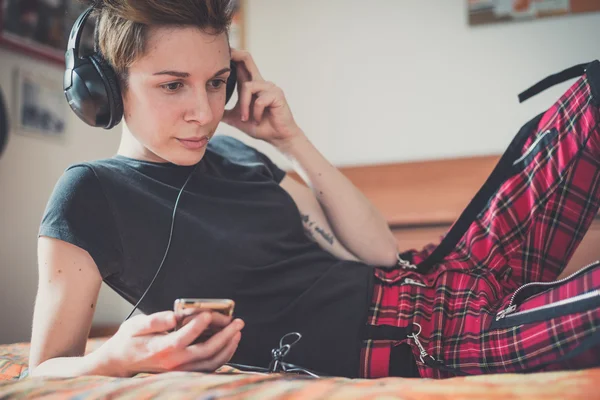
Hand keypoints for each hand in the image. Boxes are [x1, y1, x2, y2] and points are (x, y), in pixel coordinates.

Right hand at [97, 311, 243, 376]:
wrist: (120, 362)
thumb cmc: (129, 340)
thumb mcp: (135, 325)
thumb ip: (155, 320)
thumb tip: (173, 316)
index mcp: (161, 348)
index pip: (184, 337)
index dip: (199, 325)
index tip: (210, 313)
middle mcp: (173, 362)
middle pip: (205, 351)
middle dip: (225, 335)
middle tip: (238, 322)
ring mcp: (180, 370)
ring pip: (210, 363)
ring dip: (227, 348)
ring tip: (237, 333)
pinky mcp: (184, 372)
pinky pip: (208, 368)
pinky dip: (222, 357)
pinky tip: (229, 345)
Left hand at [222, 49, 303, 148]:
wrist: (278, 138)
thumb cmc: (260, 127)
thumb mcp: (236, 119)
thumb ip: (225, 112)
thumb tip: (207, 111)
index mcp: (251, 85)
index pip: (241, 63)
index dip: (231, 55)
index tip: (218, 51)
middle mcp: (261, 82)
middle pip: (247, 58)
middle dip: (234, 54)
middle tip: (224, 53)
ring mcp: (270, 87)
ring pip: (248, 87)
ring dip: (243, 106)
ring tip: (245, 118)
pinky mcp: (277, 95)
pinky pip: (259, 100)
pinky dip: (255, 113)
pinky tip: (258, 120)